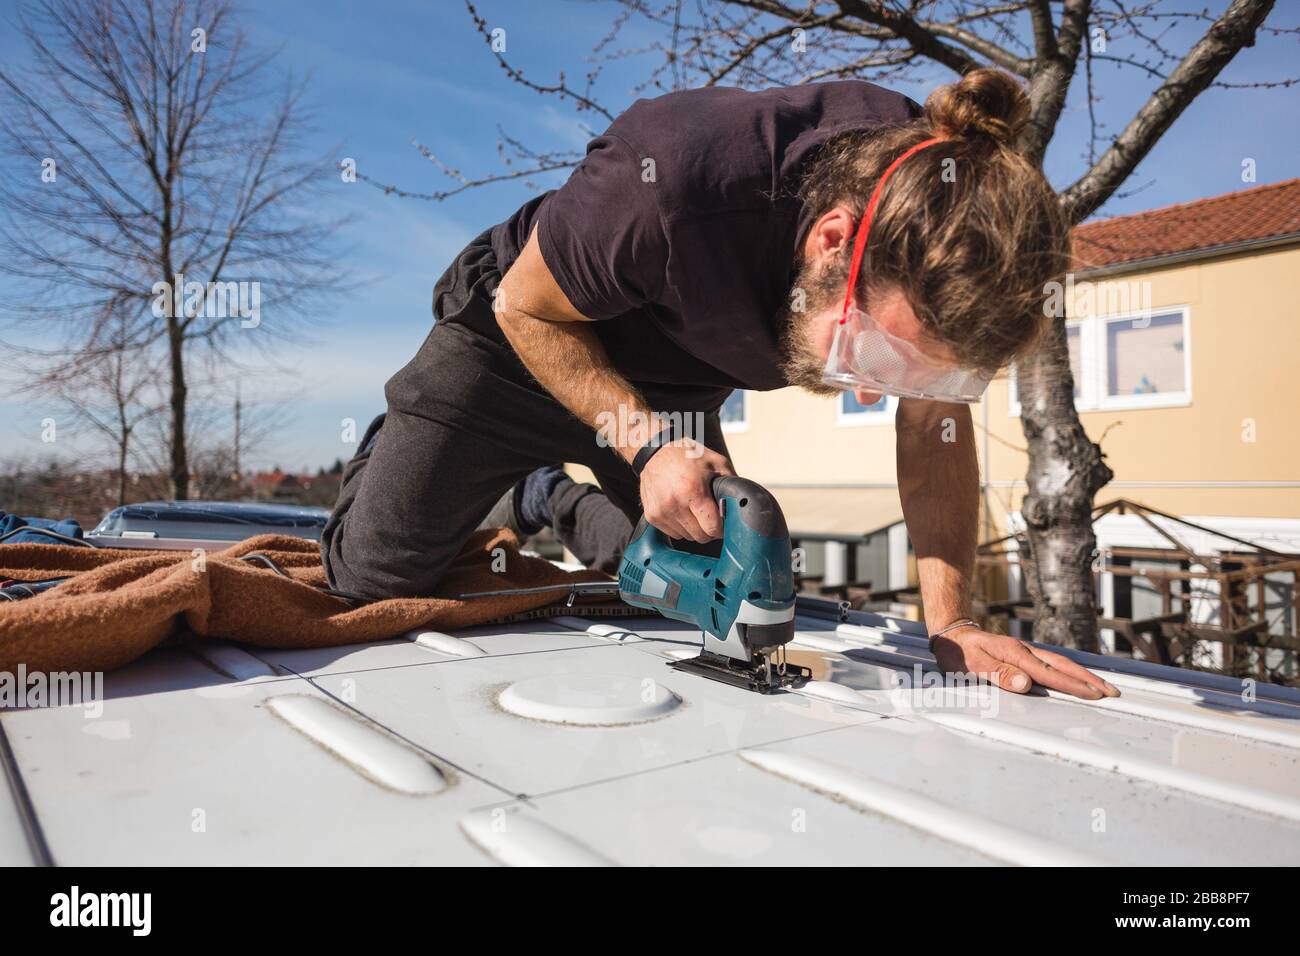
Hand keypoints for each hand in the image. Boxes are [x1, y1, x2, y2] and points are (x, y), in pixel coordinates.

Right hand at [639, 440, 734, 542]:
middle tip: (709, 515)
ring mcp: (661, 512)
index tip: (723, 523)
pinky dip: (680, 526)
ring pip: (686, 537)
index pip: (712, 528)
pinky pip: (673, 533)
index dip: (721, 528)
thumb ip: (732, 482)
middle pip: (700, 536)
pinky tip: (681, 509)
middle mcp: (674, 503)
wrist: (655, 451)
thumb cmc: (686, 455)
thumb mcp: (716, 461)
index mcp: (693, 490)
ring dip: (694, 528)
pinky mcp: (652, 516)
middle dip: (708, 529)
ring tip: (693, 509)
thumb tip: (741, 502)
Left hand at [932, 626, 1120, 700]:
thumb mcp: (972, 666)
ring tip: (1104, 687)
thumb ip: (999, 675)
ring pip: (1061, 663)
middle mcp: (1025, 651)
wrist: (953, 634)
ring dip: (1083, 675)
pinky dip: (1070, 671)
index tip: (1095, 694)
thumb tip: (1027, 684)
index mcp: (1014, 654)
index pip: (1049, 673)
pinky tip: (1079, 678)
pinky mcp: (1025, 654)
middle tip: (1113, 692)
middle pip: (1063, 666)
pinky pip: (1053, 663)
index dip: (1073, 685)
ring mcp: (1026, 651)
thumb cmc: (959, 654)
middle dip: (1089, 680)